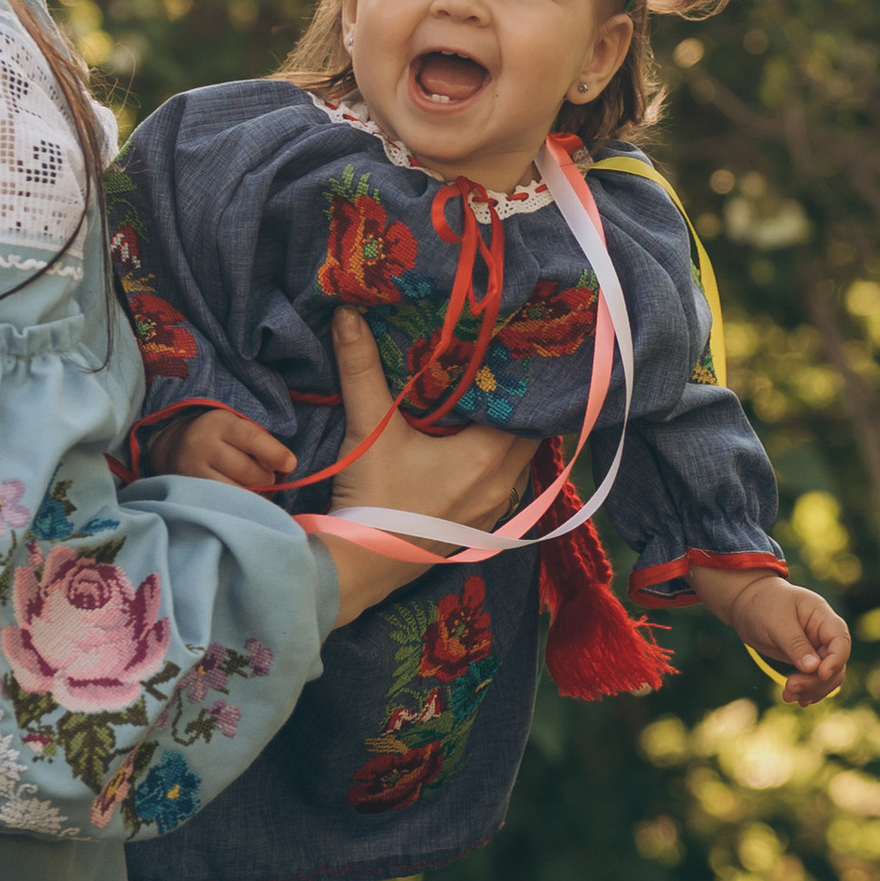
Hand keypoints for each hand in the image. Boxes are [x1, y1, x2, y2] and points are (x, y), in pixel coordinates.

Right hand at [143, 406, 295, 494]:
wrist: (174, 447)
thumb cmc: (219, 438)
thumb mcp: (236, 428)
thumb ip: (260, 442)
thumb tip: (285, 466)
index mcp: (220, 424)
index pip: (252, 438)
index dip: (275, 453)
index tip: (290, 464)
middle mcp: (203, 445)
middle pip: (246, 470)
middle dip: (264, 476)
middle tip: (265, 476)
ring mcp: (193, 471)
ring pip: (236, 490)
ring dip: (252, 492)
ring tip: (249, 484)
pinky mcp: (189, 492)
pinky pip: (223, 503)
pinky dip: (237, 503)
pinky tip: (237, 496)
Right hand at [317, 306, 537, 626]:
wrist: (361, 566)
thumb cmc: (373, 499)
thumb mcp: (368, 430)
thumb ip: (361, 369)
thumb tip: (348, 313)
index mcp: (487, 455)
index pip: (526, 406)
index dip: (521, 378)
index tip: (514, 349)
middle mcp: (503, 482)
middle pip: (531, 432)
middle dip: (520, 403)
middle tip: (506, 369)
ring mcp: (495, 508)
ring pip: (522, 460)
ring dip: (513, 434)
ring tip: (497, 402)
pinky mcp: (480, 526)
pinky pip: (509, 483)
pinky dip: (502, 462)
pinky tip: (481, 447)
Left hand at [694, 567, 849, 708]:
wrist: (748, 605)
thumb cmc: (764, 604)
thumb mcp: (778, 622)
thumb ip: (796, 644)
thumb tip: (814, 669)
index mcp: (823, 617)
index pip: (840, 641)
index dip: (836, 660)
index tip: (820, 673)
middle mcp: (824, 634)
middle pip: (835, 664)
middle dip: (816, 681)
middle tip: (790, 688)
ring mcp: (817, 648)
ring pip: (827, 676)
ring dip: (810, 689)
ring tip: (787, 696)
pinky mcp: (806, 660)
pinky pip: (814, 679)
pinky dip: (806, 690)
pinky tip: (794, 698)